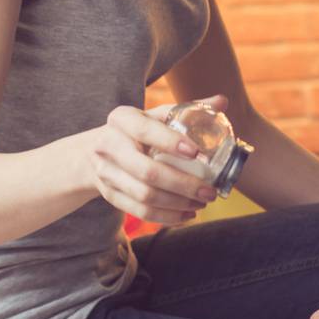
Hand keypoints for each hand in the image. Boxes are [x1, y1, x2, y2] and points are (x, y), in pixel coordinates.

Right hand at [74, 97, 225, 225]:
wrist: (96, 150)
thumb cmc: (137, 130)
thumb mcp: (155, 115)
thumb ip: (188, 109)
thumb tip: (222, 102)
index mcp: (122, 119)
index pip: (145, 130)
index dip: (170, 142)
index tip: (196, 152)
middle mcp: (109, 145)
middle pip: (147, 171)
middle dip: (182, 184)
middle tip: (209, 191)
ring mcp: (106, 173)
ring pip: (144, 196)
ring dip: (178, 204)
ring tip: (202, 203)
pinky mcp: (110, 195)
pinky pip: (139, 211)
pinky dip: (166, 216)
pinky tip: (187, 214)